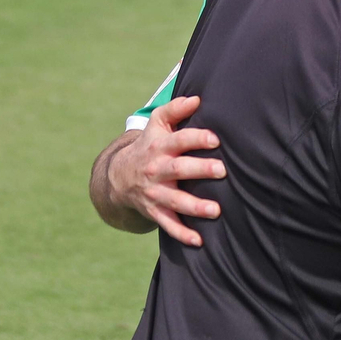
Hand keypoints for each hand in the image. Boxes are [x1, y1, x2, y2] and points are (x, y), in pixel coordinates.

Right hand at [105, 95, 224, 245]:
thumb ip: (176, 109)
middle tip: (221, 170)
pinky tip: (199, 241)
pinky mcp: (154, 211)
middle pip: (178, 170)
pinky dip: (182, 234)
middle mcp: (157, 170)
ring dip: (195, 206)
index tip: (215, 139)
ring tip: (216, 210)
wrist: (119, 176)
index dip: (196, 138)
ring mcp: (155, 193)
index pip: (178, 140)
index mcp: (160, 146)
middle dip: (199, 170)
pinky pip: (168, 225)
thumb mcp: (157, 124)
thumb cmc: (150, 145)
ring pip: (175, 201)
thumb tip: (198, 98)